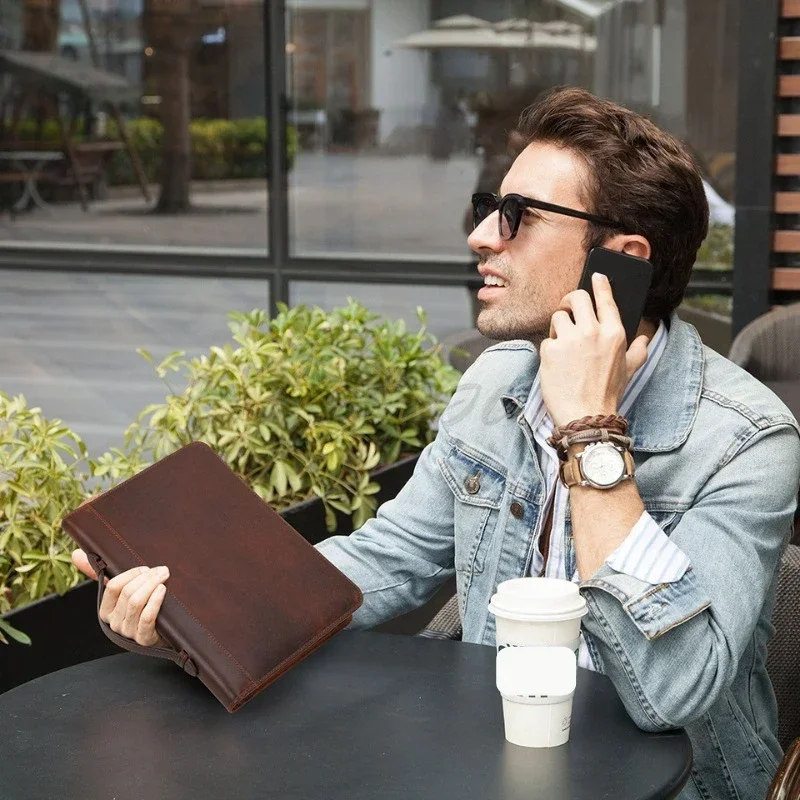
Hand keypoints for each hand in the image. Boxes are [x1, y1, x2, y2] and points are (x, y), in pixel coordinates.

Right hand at [71, 548, 168, 646]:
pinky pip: (147, 617)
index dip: (130, 575)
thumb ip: (98, 573)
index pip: (113, 587)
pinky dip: (155, 601)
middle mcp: (114, 623)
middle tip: (161, 570)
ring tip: (163, 577)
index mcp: (106, 610)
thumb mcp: (122, 592)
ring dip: (152, 586)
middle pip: (127, 594)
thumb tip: (76, 553)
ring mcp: (128, 632)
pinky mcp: (143, 639)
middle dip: (146, 578)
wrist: (160, 633)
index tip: (144, 568)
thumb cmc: (139, 608)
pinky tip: (163, 590)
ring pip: (136, 603)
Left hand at [539, 272, 648, 427]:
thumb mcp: (630, 370)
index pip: (605, 298)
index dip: (599, 284)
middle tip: (568, 308)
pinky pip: (547, 339)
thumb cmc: (607, 394)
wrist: (585, 415)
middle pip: (576, 297)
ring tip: (563, 343)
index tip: (595, 276)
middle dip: (570, 300)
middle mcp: (592, 332)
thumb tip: (646, 337)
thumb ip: (639, 350)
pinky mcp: (550, 350)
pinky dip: (550, 348)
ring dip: (559, 326)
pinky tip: (556, 362)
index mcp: (614, 333)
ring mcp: (569, 340)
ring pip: (558, 316)